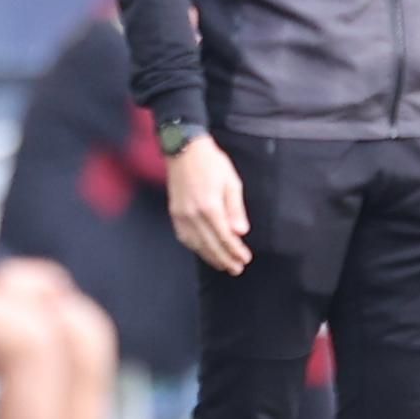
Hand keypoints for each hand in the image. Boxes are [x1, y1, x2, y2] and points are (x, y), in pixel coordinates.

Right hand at [166, 134, 250, 274]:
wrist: (184, 149)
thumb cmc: (211, 163)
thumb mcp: (231, 182)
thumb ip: (235, 209)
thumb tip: (240, 233)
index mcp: (210, 206)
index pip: (225, 237)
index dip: (235, 251)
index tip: (245, 259)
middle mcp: (193, 214)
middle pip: (210, 245)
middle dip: (224, 259)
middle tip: (236, 269)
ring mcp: (181, 215)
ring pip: (196, 244)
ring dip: (210, 257)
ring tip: (222, 265)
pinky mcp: (174, 212)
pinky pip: (184, 237)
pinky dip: (195, 248)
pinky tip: (204, 251)